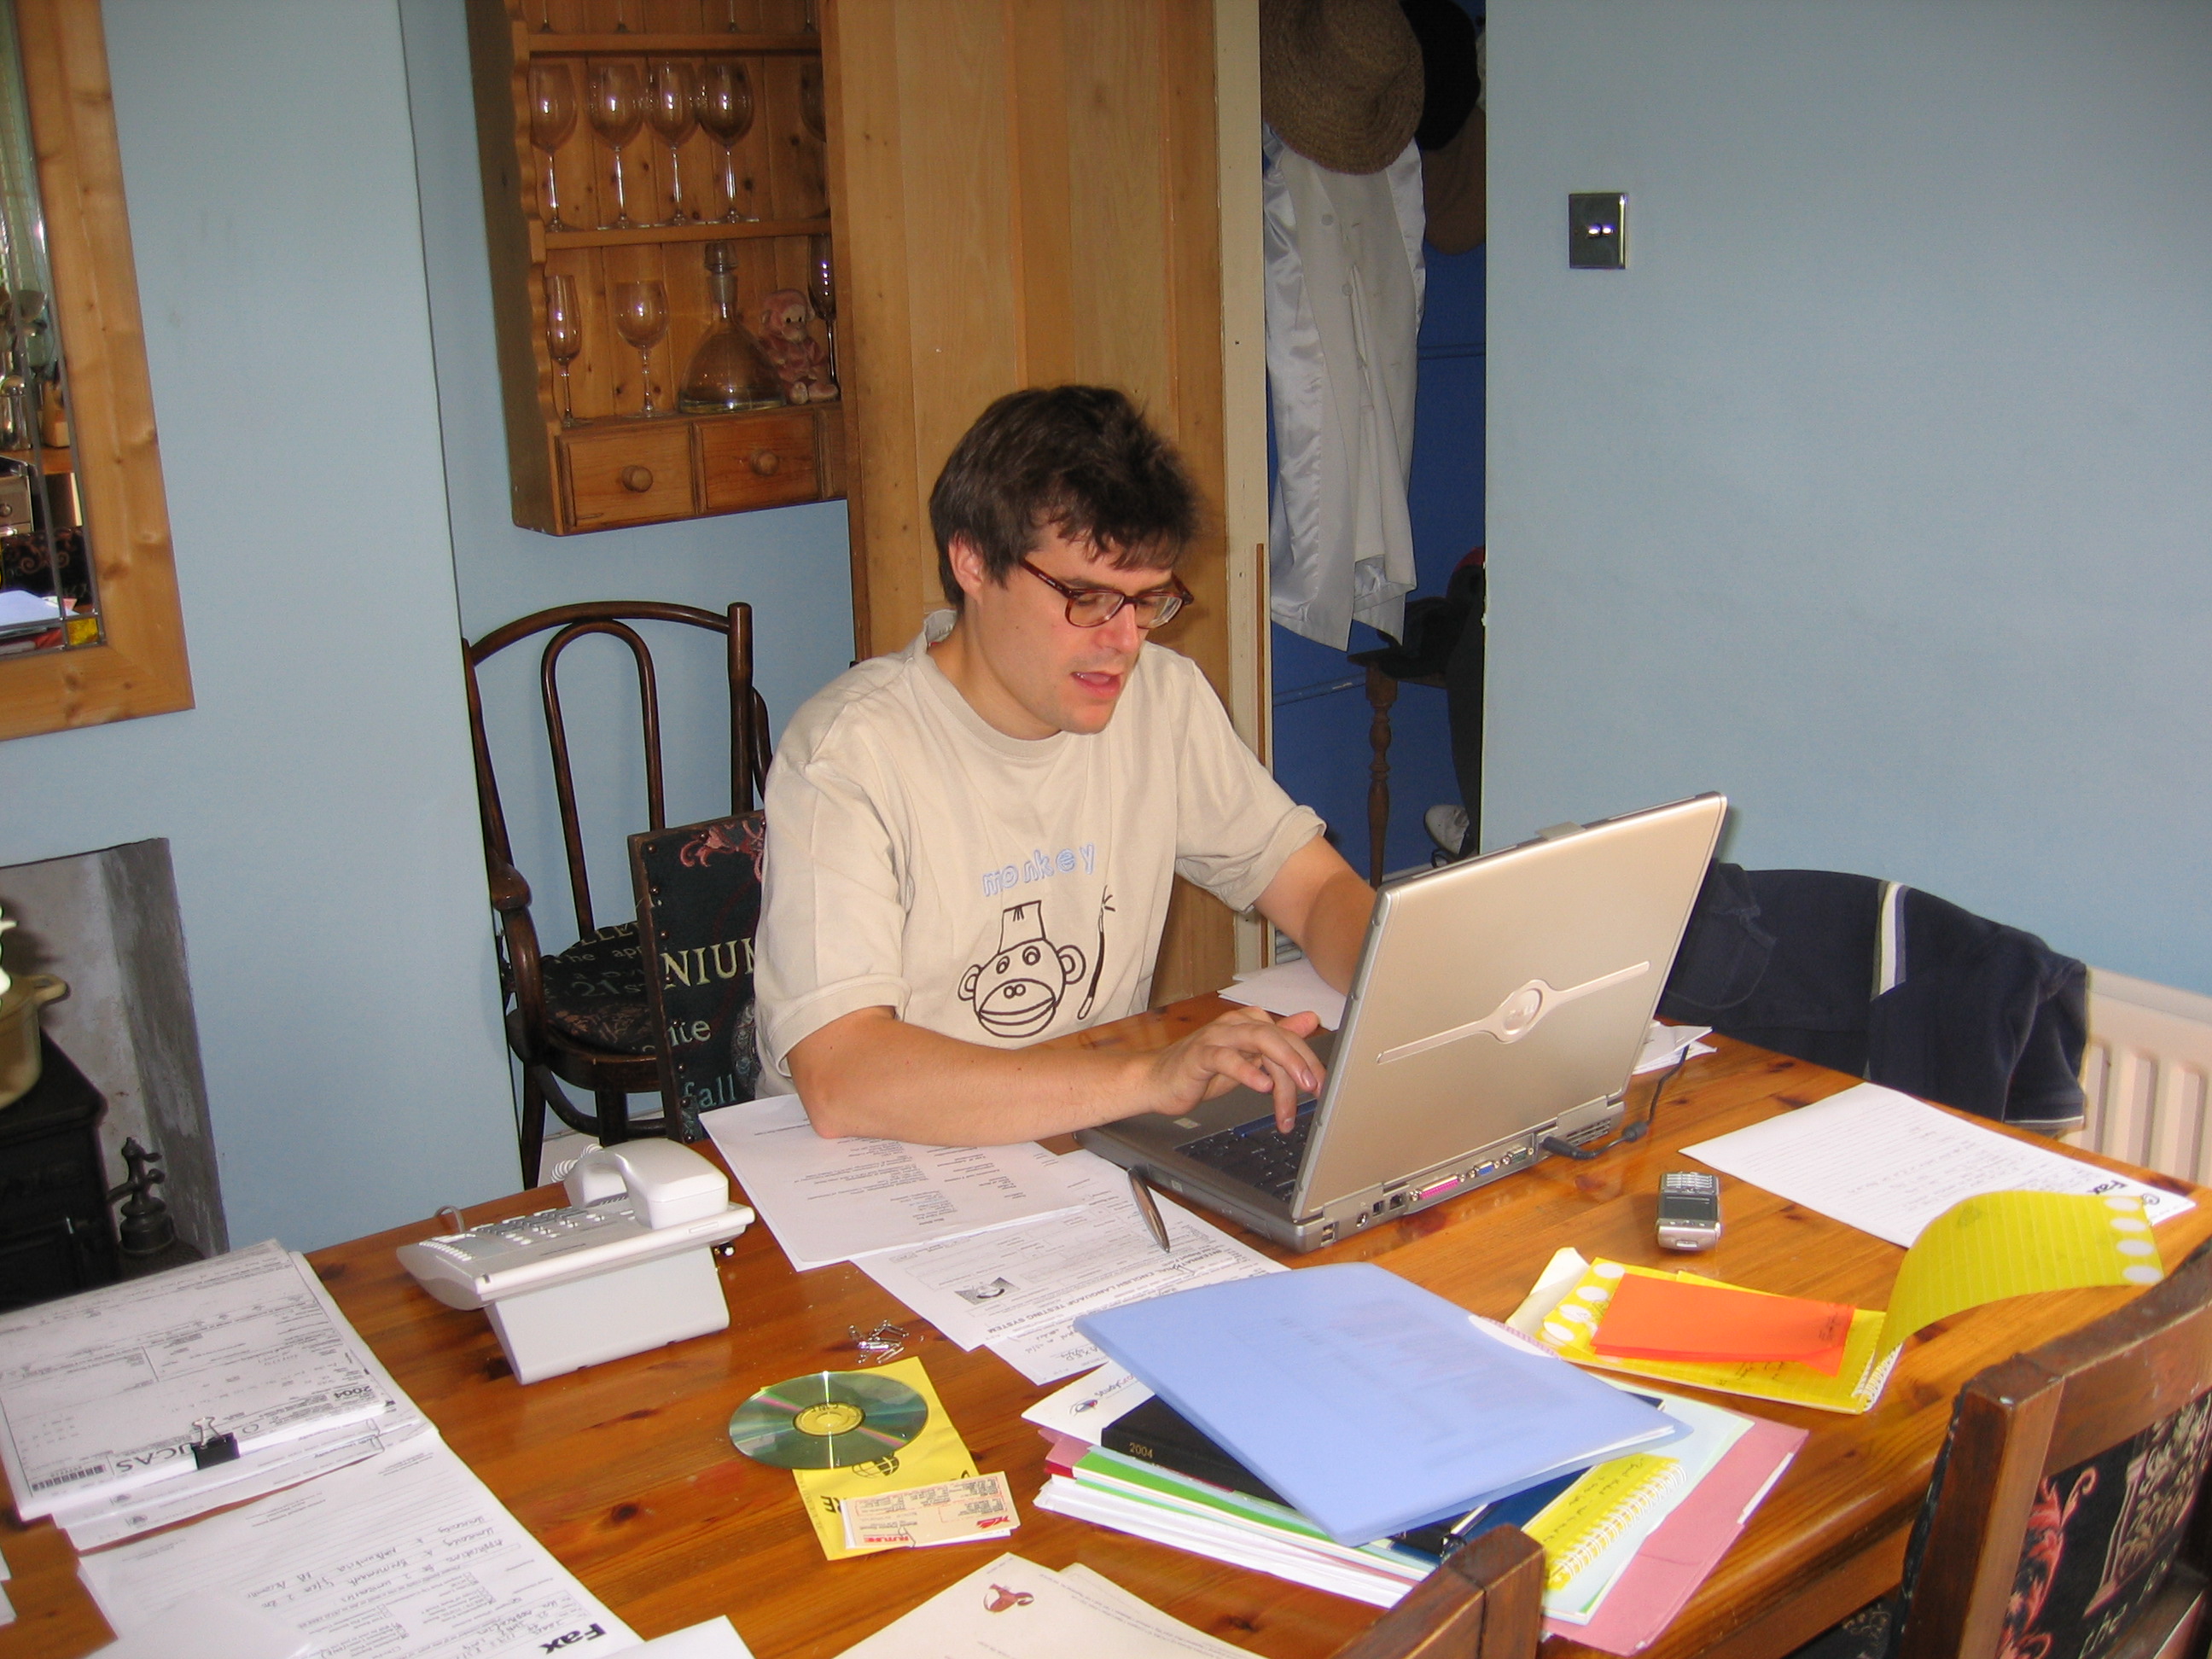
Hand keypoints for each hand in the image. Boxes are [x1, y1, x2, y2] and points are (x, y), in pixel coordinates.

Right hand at [1143, 1006, 1326, 1132]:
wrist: (1157, 1081)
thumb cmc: (1201, 1070)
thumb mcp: (1248, 1058)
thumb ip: (1278, 1040)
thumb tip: (1309, 1021)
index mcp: (1249, 1022)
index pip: (1288, 1038)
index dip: (1309, 1061)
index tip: (1322, 1086)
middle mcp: (1235, 1023)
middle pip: (1278, 1037)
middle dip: (1302, 1064)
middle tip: (1316, 1089)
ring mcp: (1216, 1036)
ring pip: (1258, 1041)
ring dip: (1283, 1066)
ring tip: (1299, 1089)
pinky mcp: (1199, 1055)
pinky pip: (1226, 1059)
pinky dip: (1247, 1071)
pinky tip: (1261, 1085)